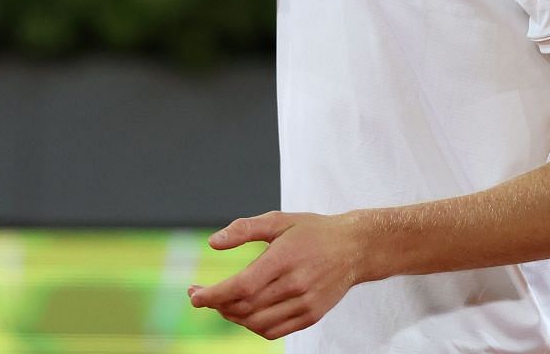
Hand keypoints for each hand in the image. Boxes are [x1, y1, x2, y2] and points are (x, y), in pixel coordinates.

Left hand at [189, 211, 368, 339]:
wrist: (355, 248)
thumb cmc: (313, 231)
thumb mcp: (279, 220)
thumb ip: (244, 229)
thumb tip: (212, 243)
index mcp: (285, 258)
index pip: (242, 285)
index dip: (214, 294)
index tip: (194, 295)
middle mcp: (296, 284)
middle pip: (245, 306)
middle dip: (217, 304)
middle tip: (202, 295)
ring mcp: (305, 303)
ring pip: (257, 323)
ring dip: (232, 317)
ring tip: (221, 303)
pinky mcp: (311, 316)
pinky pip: (273, 331)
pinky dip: (253, 326)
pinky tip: (244, 313)